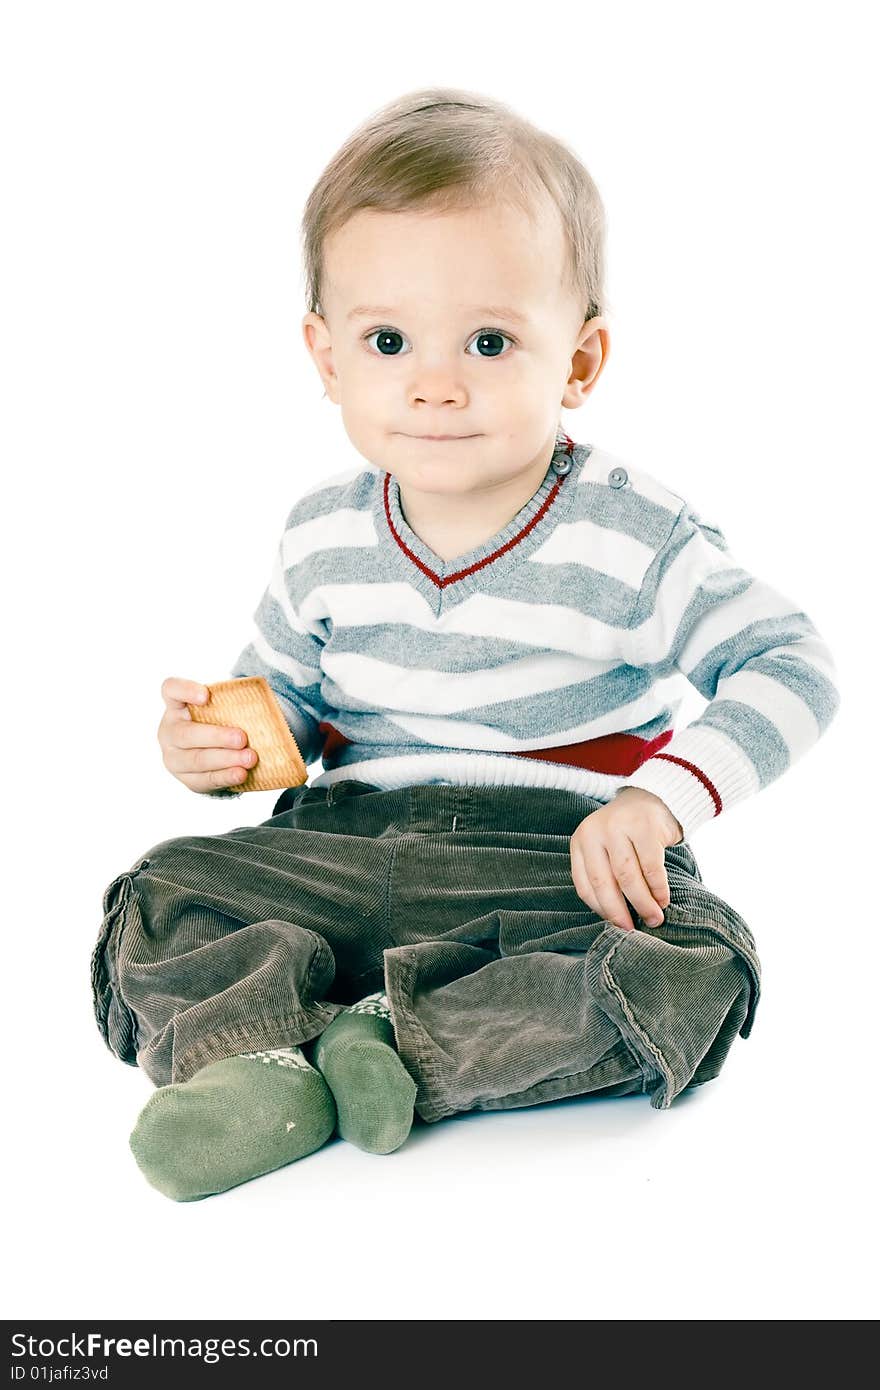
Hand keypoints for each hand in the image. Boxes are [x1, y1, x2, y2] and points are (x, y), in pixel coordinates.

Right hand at [158, 676, 258, 792]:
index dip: (185, 691)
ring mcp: (174, 758)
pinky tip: (240, 774)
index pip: (171, 690)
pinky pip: (204, 780)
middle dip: (216, 736)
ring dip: (225, 759)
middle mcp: (169, 731)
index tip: (206, 695)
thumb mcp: (220, 708)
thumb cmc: (219, 720)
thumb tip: (262, 704)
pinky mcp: (187, 779)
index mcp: (176, 706)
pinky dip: (225, 777)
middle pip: (185, 734)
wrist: (214, 750)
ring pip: (196, 760)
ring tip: (249, 758)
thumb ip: (232, 703)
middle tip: (242, 738)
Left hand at [569, 787, 683, 932]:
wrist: (651, 798)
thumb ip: (604, 875)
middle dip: (619, 912)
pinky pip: (652, 867)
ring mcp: (619, 827)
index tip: (616, 926)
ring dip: (642, 903)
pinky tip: (663, 899)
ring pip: (628, 877)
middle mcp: (595, 832)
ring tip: (655, 918)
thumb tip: (615, 918)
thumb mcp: (605, 849)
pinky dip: (658, 888)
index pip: (584, 884)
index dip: (600, 910)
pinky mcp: (645, 827)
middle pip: (604, 882)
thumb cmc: (626, 834)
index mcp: (580, 842)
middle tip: (633, 930)